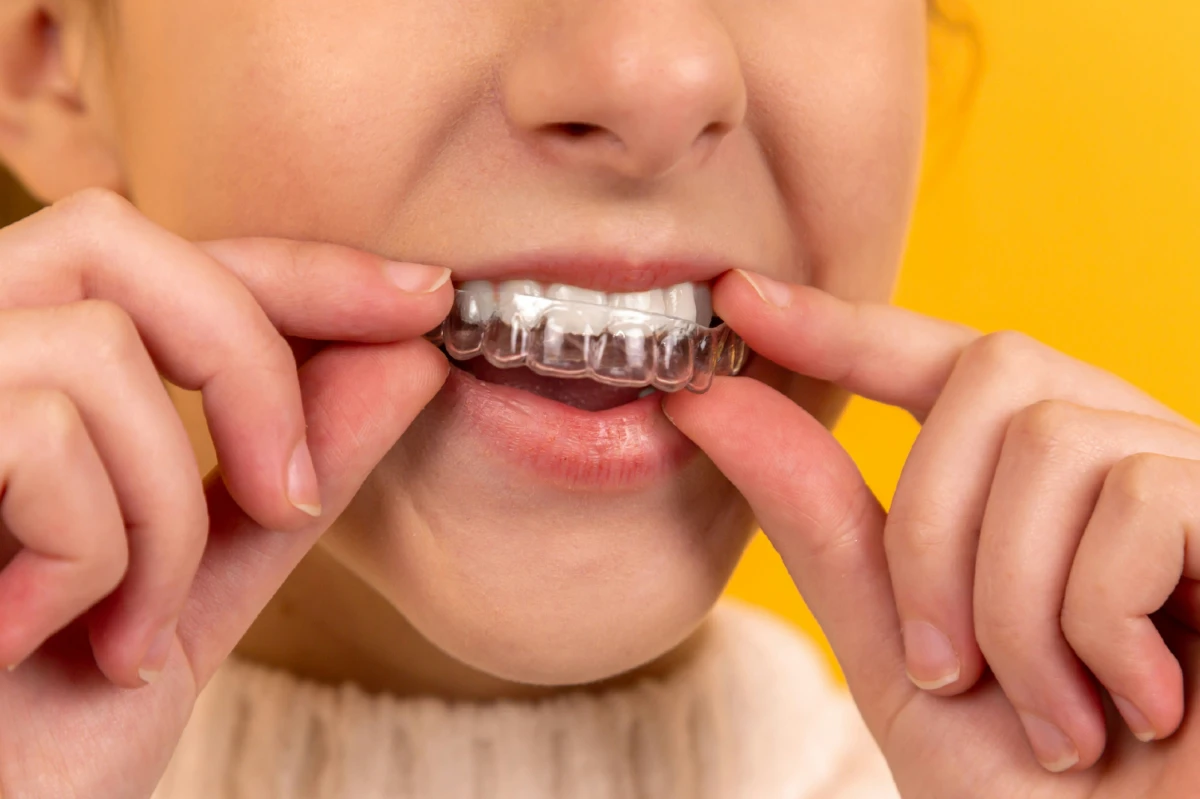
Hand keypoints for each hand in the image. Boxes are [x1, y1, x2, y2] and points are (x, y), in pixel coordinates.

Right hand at [0, 189, 451, 796]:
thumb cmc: (40, 726)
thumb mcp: (197, 579)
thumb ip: (292, 468)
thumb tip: (409, 361)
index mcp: (14, 370)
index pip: (168, 257)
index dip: (300, 269)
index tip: (423, 297)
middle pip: (117, 242)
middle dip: (247, 370)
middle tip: (292, 502)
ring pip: (95, 352)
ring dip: (164, 520)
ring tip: (130, 634)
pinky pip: (42, 433)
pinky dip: (89, 555)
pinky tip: (34, 638)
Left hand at [665, 270, 1199, 797]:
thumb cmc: (1038, 786)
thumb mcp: (901, 652)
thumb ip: (822, 525)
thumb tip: (713, 402)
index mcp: (1040, 483)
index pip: (940, 360)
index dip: (842, 325)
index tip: (738, 299)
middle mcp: (1125, 455)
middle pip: (993, 373)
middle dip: (931, 531)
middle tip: (947, 668)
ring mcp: (1199, 480)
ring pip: (1052, 441)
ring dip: (1011, 605)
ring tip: (1052, 716)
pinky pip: (1143, 497)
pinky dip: (1097, 623)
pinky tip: (1135, 704)